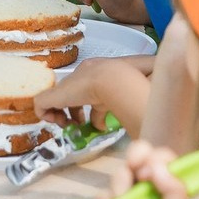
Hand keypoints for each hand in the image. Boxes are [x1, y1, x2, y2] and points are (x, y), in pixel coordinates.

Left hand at [34, 56, 151, 132]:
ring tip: (71, 126)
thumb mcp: (146, 75)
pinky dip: (45, 114)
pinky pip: (41, 104)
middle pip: (72, 94)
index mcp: (98, 72)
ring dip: (63, 114)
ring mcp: (68, 85)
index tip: (96, 121)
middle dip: (76, 111)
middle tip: (81, 124)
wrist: (114, 78)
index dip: (91, 106)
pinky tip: (57, 123)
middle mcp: (80, 77)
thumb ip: (148, 81)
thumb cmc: (132, 78)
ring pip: (56, 98)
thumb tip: (158, 85)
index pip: (88, 88)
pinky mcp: (56, 95)